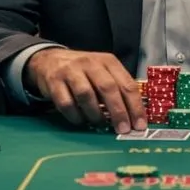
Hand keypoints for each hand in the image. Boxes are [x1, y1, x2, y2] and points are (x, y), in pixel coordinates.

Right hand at [26, 48, 145, 133]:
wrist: (50, 60)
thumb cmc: (83, 71)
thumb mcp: (103, 72)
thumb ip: (117, 88)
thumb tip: (134, 116)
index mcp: (108, 61)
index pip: (127, 84)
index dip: (135, 106)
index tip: (139, 125)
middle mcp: (90, 63)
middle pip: (108, 88)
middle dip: (118, 112)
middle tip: (123, 129)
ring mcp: (71, 71)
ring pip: (86, 95)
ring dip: (95, 114)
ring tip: (99, 123)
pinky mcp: (54, 82)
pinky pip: (66, 103)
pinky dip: (75, 116)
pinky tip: (80, 120)